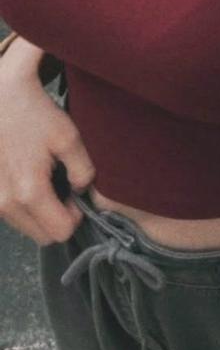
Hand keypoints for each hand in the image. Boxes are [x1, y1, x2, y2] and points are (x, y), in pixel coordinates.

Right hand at [0, 40, 94, 243]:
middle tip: (64, 187)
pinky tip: (28, 175)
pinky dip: (23, 204)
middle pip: (41, 236)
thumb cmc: (33, 113)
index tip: (77, 194)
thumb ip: (82, 170)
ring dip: (40, 212)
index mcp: (29, 192)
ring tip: (46, 178)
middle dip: (58, 217)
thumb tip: (82, 191)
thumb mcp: (68, 136)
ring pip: (25, 226)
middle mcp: (5, 204)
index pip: (60, 233)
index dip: (76, 217)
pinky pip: (10, 214)